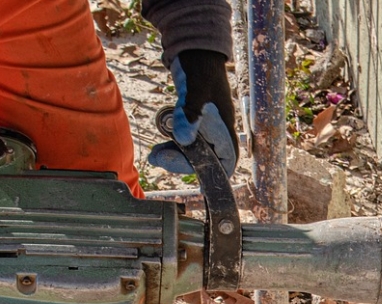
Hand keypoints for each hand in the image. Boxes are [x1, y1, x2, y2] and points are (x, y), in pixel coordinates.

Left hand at [148, 49, 238, 177]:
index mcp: (225, 129)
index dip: (212, 172)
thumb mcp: (196, 91)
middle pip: (205, 161)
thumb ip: (190, 115)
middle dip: (181, 163)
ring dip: (174, 156)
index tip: (190, 173)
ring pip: (192, 153)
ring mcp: (205, 128)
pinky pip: (184, 142)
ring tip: (155, 153)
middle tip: (158, 158)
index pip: (226, 162)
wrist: (194, 52)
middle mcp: (217, 132)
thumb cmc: (200, 69)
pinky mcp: (193, 123)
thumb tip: (184, 140)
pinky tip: (160, 141)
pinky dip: (172, 145)